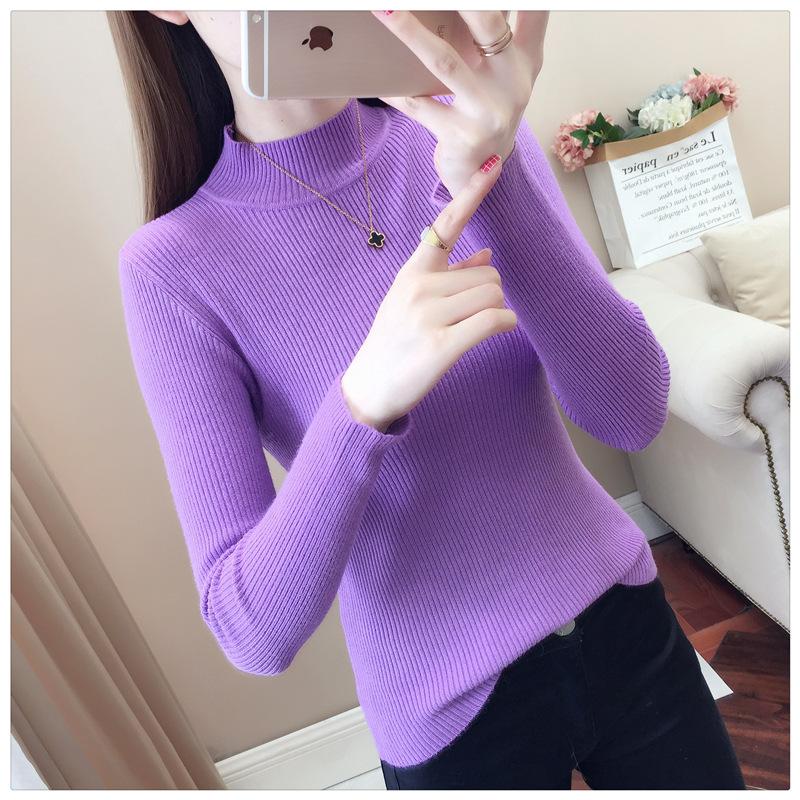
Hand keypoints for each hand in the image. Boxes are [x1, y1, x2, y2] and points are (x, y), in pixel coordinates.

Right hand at [341, 159, 516, 431]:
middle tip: (471, 314)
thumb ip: (449, 275)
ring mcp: (429, 316)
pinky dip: (505, 325)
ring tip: (473, 327)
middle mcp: (419, 288)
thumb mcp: (412, 301)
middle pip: (488, 272)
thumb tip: (486, 252)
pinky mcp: (441, 346)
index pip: (445, 226)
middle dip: (490, 292)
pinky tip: (498, 330)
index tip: (492, 167)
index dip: (471, 195)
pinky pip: (493, 321)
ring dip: (496, 310)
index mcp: (412, 272)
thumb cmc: (395, 341)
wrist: (371, 386)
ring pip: (493, 294)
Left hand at [371, 10, 548, 196]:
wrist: (483, 172)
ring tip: (381, 8)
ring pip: (445, 62)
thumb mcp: (504, 70)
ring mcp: (489, 111)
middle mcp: (513, 83)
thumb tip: (448, 8)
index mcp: (525, 59)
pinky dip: (395, 90)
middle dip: (459, 0)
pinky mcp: (462, 136)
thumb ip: (501, 30)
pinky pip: (419, 106)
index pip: (534, 11)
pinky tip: (375, 77)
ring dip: (409, 32)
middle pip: (487, 24)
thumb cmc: (488, 109)